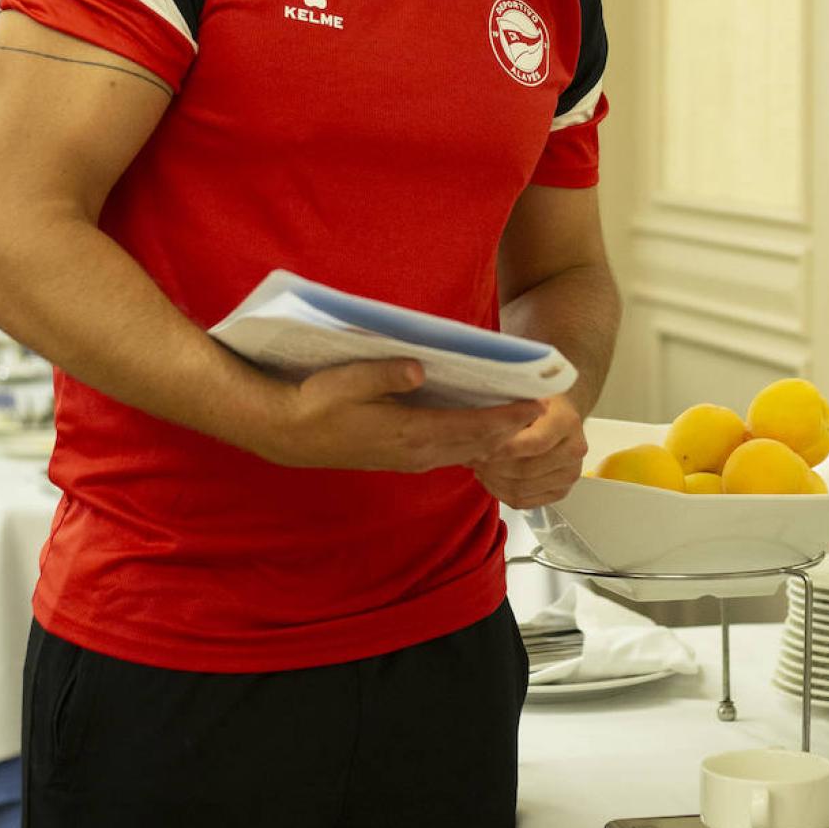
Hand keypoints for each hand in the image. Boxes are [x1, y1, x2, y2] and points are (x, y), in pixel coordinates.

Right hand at [258, 358, 545, 472]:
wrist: (285, 433)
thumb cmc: (315, 402)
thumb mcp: (347, 380)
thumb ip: (386, 374)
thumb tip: (420, 368)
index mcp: (408, 433)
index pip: (470, 428)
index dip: (505, 419)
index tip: (536, 407)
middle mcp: (415, 452)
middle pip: (475, 444)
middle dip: (510, 430)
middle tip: (543, 411)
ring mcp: (408, 459)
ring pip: (463, 452)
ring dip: (493, 439)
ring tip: (521, 421)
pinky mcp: (400, 458)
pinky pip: (448, 453)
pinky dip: (471, 443)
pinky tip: (482, 431)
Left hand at [467, 394, 586, 508]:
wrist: (557, 413)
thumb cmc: (536, 400)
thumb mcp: (525, 393)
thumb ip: (512, 408)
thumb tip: (488, 421)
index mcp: (567, 422)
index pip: (534, 444)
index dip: (504, 448)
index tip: (479, 445)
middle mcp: (575, 450)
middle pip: (526, 470)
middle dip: (493, 466)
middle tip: (471, 457)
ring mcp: (569, 474)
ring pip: (521, 489)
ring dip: (493, 480)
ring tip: (478, 466)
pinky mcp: (560, 491)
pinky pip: (523, 501)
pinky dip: (501, 492)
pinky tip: (489, 478)